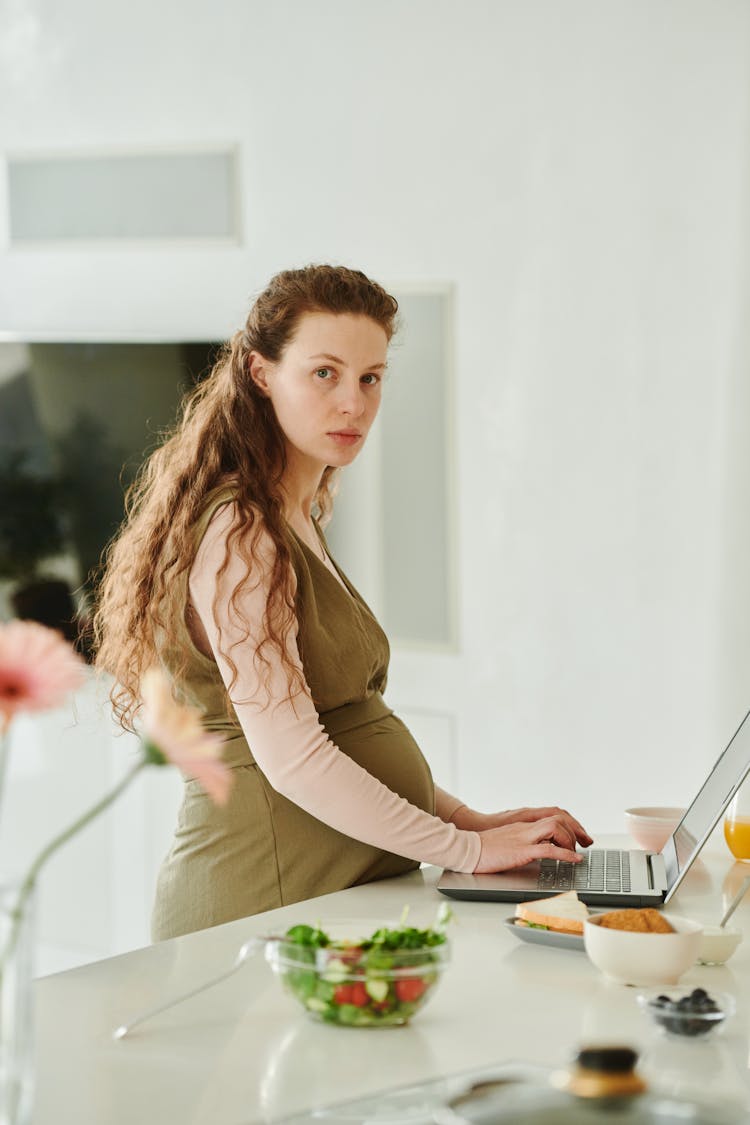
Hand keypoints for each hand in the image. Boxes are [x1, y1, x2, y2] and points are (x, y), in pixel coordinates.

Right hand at [452, 804, 592, 848]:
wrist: (466, 849)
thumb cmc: (483, 848)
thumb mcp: (507, 840)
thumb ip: (522, 840)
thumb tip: (536, 848)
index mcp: (523, 824)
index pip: (552, 814)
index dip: (570, 822)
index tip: (580, 835)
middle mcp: (525, 826)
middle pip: (558, 817)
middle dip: (576, 828)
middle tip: (586, 842)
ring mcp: (524, 837)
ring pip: (556, 827)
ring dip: (570, 839)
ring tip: (575, 851)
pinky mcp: (521, 850)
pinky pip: (548, 850)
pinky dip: (565, 854)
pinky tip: (574, 860)